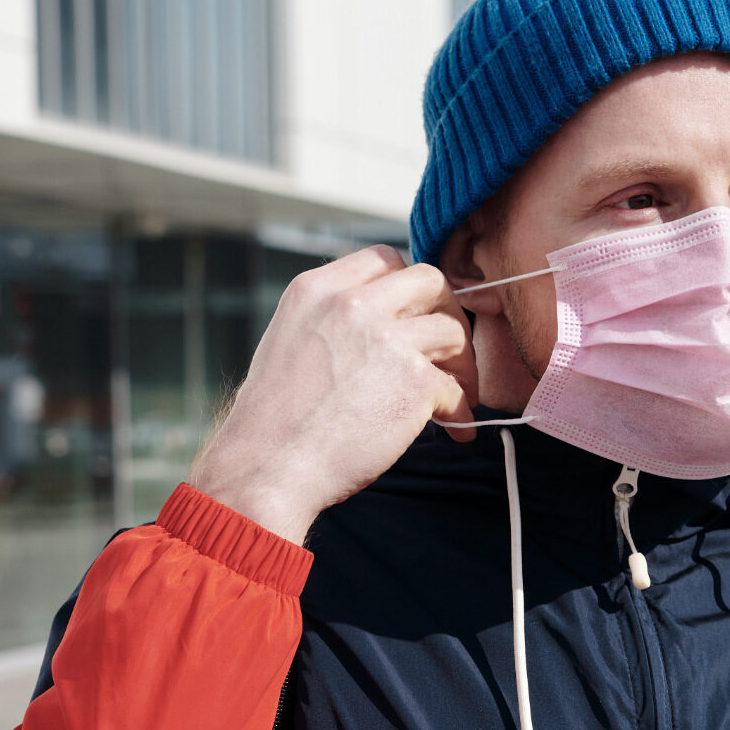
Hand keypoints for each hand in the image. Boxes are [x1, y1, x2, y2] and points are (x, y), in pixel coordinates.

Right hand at [189, 246, 477, 543]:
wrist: (267, 468)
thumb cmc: (274, 422)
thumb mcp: (290, 342)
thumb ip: (333, 321)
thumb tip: (385, 325)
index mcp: (317, 290)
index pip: (384, 260)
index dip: (409, 289)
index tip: (417, 315)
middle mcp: (352, 304)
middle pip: (429, 281)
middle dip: (448, 312)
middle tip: (448, 348)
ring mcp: (386, 339)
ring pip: (452, 331)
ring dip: (462, 364)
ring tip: (457, 392)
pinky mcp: (413, 382)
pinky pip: (456, 389)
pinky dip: (460, 411)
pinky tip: (454, 427)